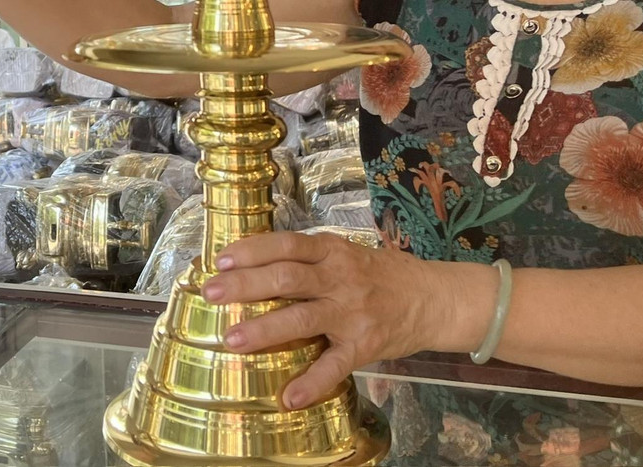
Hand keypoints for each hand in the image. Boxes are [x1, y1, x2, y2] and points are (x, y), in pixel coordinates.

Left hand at [202, 231, 457, 408]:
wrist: (432, 298)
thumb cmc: (378, 274)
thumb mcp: (343, 253)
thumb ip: (305, 258)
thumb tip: (251, 262)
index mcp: (332, 251)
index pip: (287, 245)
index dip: (253, 250)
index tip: (220, 258)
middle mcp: (340, 278)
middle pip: (286, 277)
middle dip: (245, 284)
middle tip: (211, 291)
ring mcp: (352, 313)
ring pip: (303, 318)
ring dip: (265, 329)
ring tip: (232, 340)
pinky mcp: (365, 346)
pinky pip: (336, 366)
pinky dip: (312, 382)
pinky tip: (289, 397)